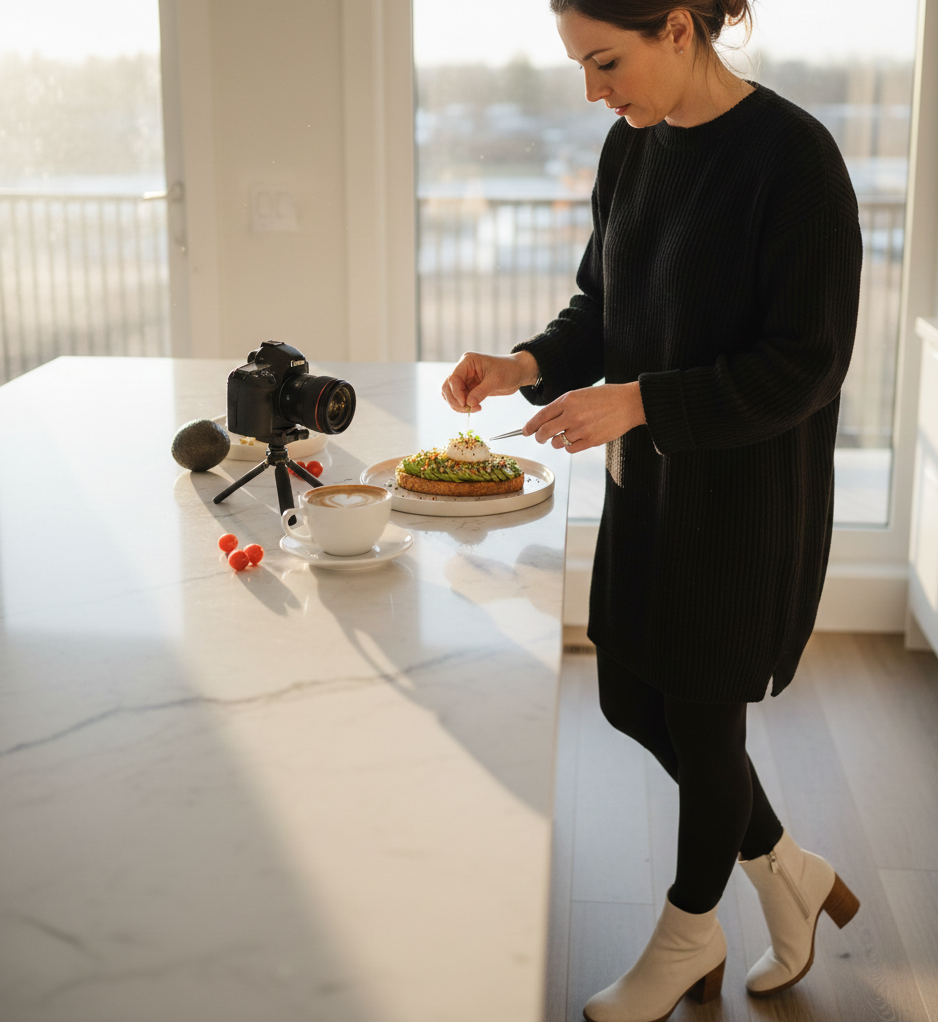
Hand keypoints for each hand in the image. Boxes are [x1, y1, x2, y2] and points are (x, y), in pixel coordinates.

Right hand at [441, 350, 539, 412]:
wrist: (518, 372)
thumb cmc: (508, 370)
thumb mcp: (495, 381)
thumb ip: (481, 392)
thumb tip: (468, 404)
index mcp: (467, 361)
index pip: (453, 378)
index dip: (456, 393)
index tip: (465, 404)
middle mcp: (463, 369)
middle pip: (448, 387)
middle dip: (455, 400)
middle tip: (468, 409)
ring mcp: (465, 379)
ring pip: (451, 394)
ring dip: (458, 405)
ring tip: (473, 409)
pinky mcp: (469, 388)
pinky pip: (460, 399)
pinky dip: (464, 406)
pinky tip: (475, 408)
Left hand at [523, 383, 645, 452]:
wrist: (629, 403)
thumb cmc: (606, 397)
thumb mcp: (581, 394)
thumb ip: (564, 405)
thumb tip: (547, 419)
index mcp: (568, 400)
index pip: (541, 416)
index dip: (530, 426)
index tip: (525, 431)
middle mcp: (572, 415)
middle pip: (544, 432)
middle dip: (539, 437)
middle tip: (540, 438)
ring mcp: (581, 429)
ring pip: (557, 443)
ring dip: (557, 442)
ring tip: (565, 436)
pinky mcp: (591, 441)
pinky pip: (571, 449)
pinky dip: (570, 447)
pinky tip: (576, 440)